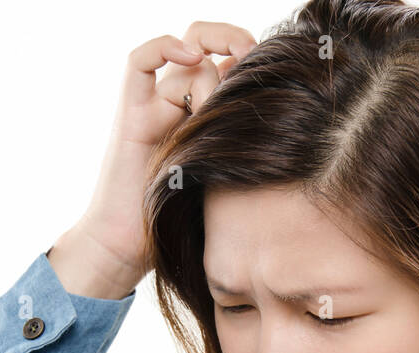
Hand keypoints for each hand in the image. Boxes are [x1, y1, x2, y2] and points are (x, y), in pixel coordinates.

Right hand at [49, 22, 256, 299]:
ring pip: (184, 54)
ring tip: (222, 91)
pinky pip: (139, 62)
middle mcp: (177, 104)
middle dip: (232, 40)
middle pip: (204, 42)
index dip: (250, 58)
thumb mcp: (224, 182)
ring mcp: (153, 106)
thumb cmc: (177, 224)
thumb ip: (244, 150)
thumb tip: (292, 130)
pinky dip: (164, 47)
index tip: (275, 72)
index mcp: (201, 116)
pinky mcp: (131, 114)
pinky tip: (190, 56)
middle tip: (254, 58)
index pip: (226, 63)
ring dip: (209, 65)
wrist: (126, 247)